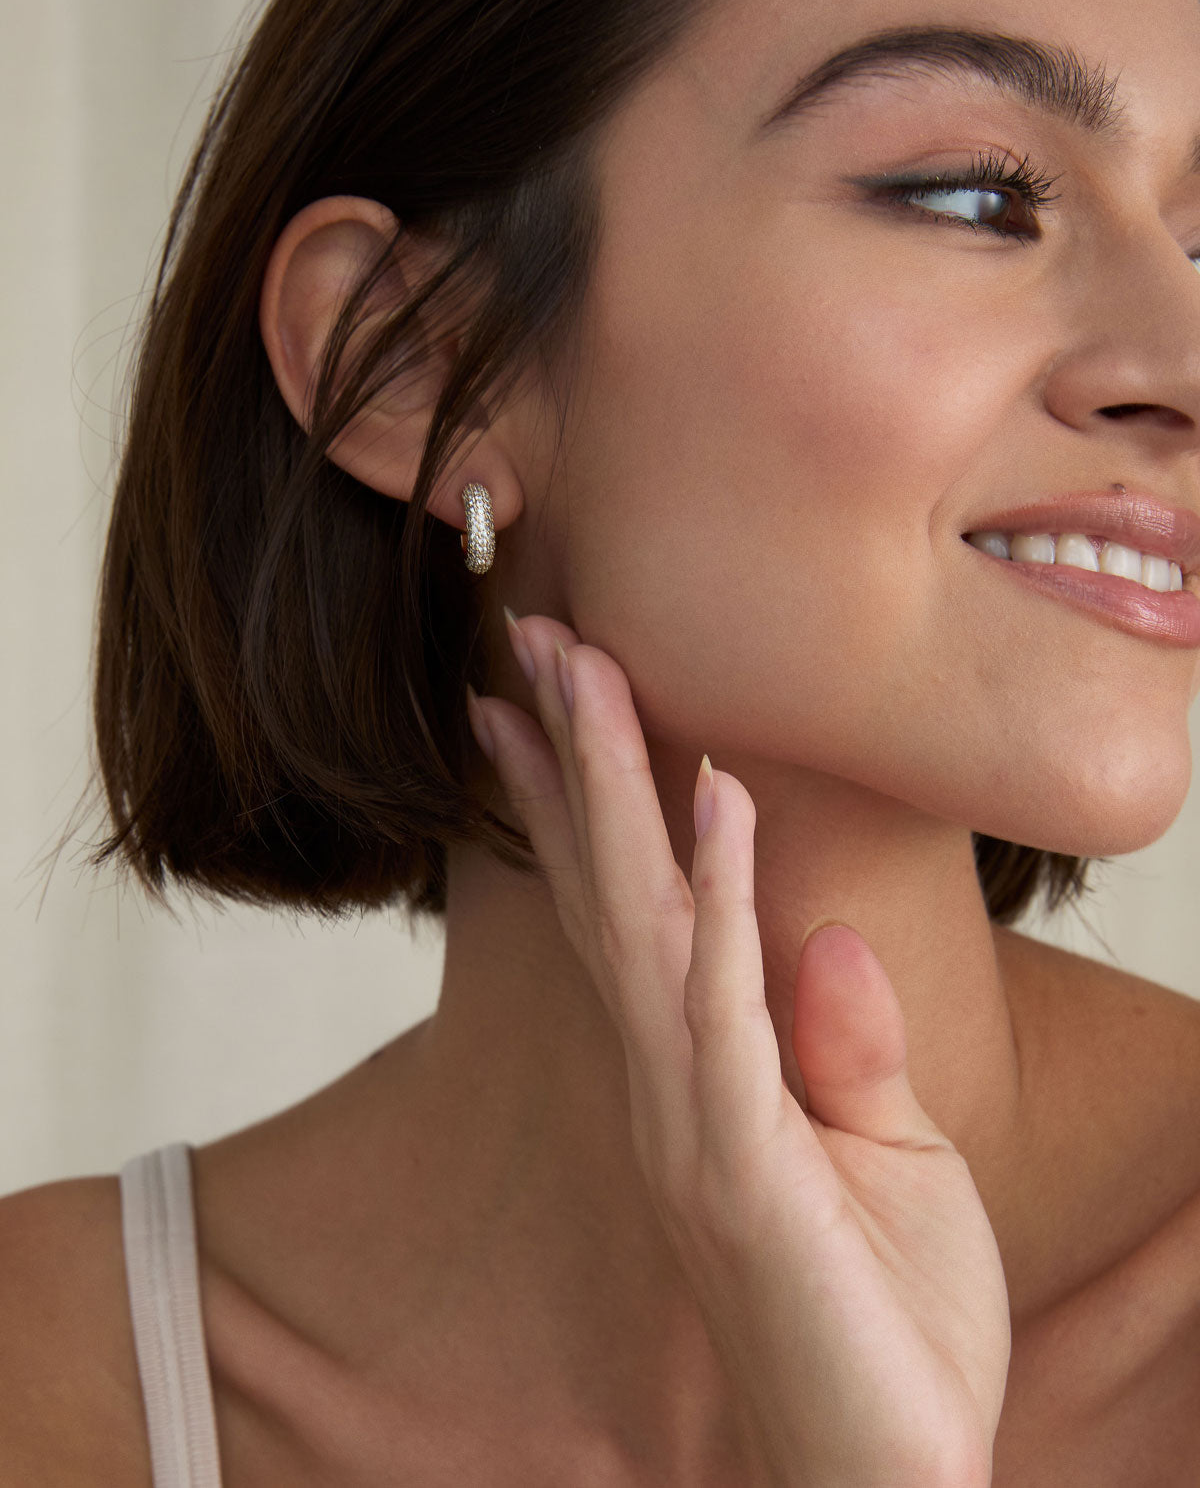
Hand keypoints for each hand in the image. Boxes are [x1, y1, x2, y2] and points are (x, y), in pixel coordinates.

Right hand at [466, 613, 1010, 1487]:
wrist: (887, 1485)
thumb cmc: (889, 1332)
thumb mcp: (890, 1162)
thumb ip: (843, 1047)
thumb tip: (824, 935)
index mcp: (700, 1076)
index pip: (625, 910)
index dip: (576, 802)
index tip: (541, 702)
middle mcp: (672, 1085)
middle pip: (608, 889)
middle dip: (570, 756)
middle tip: (533, 638)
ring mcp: (697, 1125)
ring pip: (641, 922)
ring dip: (613, 790)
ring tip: (586, 673)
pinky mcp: (748, 1170)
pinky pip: (725, 1009)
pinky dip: (723, 898)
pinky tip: (719, 801)